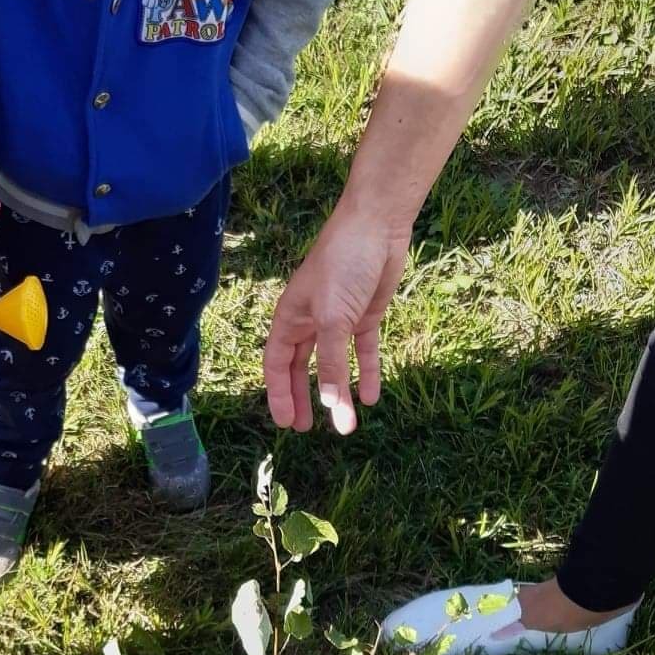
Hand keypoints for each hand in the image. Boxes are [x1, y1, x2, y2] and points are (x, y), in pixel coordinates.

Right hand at [263, 199, 411, 433]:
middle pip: (302, 369)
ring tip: (346, 425)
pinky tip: (372, 397)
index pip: (277, 365)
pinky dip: (367, 373)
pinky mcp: (364, 317)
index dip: (279, 394)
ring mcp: (339, 321)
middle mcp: (311, 322)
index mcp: (290, 319)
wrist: (377, 225)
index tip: (286, 423)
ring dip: (339, 394)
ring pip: (334, 366)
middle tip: (308, 428)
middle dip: (305, 398)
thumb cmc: (343, 264)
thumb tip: (329, 401)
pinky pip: (363, 352)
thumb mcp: (333, 318)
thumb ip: (330, 362)